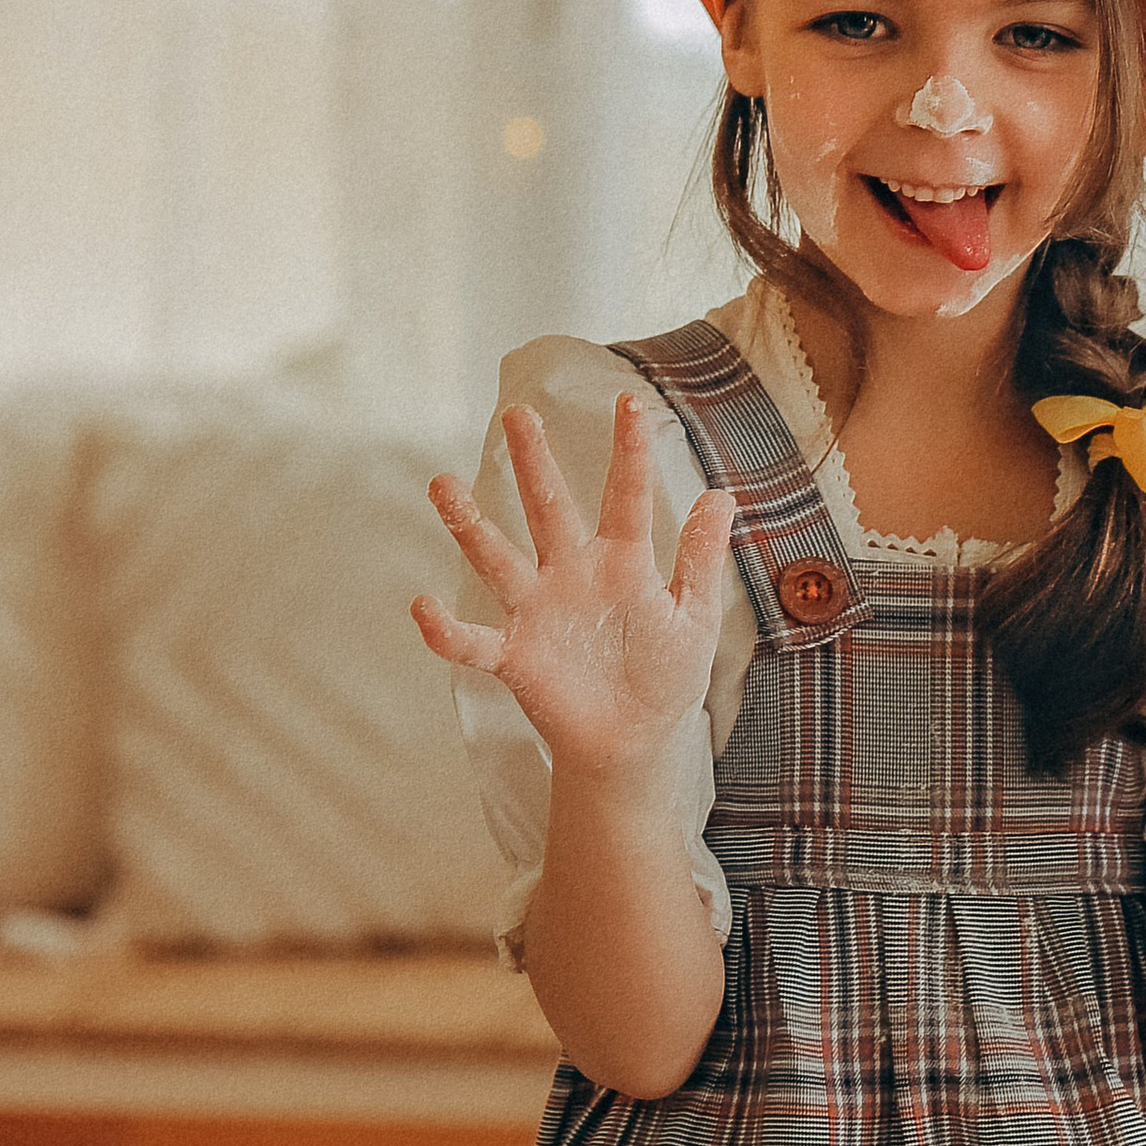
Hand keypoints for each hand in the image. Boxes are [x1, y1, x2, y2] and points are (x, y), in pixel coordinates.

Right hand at [411, 394, 735, 783]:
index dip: (629, 452)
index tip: (630, 402)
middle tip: (519, 414)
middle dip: (535, 463)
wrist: (635, 742)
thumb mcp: (695, 616)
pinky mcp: (516, 656)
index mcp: (622, 562)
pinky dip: (447, 630)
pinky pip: (474, 640)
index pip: (626, 497)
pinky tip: (423, 608)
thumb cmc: (665, 677)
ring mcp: (538, 612)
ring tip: (443, 486)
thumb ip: (702, 558)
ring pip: (499, 559)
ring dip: (471, 525)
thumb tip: (722, 494)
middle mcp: (572, 575)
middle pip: (549, 508)